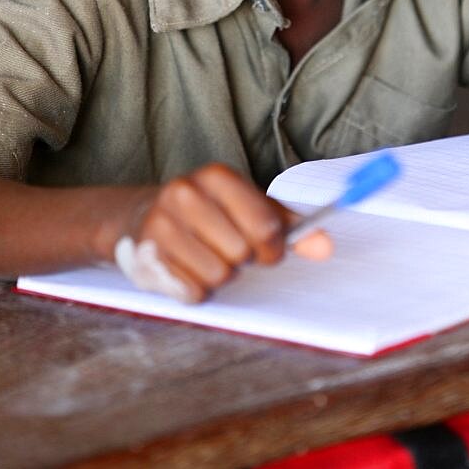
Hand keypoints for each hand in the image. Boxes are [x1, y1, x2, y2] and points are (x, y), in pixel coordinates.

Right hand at [115, 164, 331, 301]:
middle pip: (241, 253)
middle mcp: (186, 193)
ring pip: (218, 275)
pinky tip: (187, 268)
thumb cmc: (210, 213)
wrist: (144, 215)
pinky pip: (192, 291)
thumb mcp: (249, 207)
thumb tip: (325, 247)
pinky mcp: (147, 254)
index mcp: (217, 176)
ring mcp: (162, 223)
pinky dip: (197, 289)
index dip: (273, 248)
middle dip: (242, 260)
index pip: (266, 225)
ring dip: (220, 276)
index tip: (268, 251)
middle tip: (230, 251)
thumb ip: (290, 226)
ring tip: (207, 257)